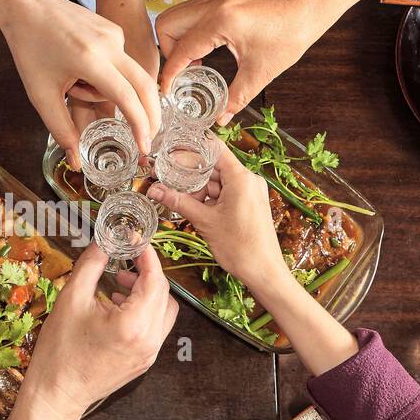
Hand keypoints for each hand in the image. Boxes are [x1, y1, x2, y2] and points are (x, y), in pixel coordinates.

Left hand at [0, 0, 161, 162]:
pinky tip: (79, 68)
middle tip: (148, 140)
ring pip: (128, 76)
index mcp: (90, 59)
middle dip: (150, 115)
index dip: (139, 125)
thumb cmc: (30, 47)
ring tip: (73, 86)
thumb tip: (75, 161)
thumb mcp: (40, 94)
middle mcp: (109, 43)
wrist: (28, 2)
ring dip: (110, 93)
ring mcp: (115, 34)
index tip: (145, 146)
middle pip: (144, 85)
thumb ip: (61, 129)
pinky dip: (106, 76)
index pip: (126, 97)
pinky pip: (120, 63)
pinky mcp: (115, 30)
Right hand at [18, 243, 177, 419]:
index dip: (146, 255)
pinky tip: (116, 309)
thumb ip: (92, 264)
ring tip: (118, 286)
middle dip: (146, 273)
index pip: (154, 279)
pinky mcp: (144, 362)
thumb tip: (105, 241)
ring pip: (164, 311)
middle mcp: (149, 340)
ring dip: (147, 293)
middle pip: (163, 294)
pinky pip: (155, 328)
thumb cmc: (59, 351)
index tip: (135, 240)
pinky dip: (144, 312)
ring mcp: (149, 354)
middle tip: (123, 262)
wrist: (56, 394)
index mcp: (134, 324)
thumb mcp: (71, 298)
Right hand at [146, 142, 290, 298]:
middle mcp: (249, 180)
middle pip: (214, 167)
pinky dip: (210, 199)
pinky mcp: (250, 203)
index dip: (191, 149)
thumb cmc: (240, 247)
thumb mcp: (204, 222)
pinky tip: (195, 210)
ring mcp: (251, 192)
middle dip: (191, 176)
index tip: (172, 153)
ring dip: (199, 190)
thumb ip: (178, 202)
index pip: (214, 149)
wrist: (263, 271)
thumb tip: (155, 190)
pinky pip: (226, 193)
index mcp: (241, 178)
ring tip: (180, 202)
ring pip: (218, 182)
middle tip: (167, 182)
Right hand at [155, 0, 321, 121]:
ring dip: (176, 41)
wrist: (307, 4)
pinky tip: (205, 51)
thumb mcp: (261, 71)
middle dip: (167, 52)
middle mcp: (211, 6)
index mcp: (218, 22)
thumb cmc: (289, 32)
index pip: (178, 50)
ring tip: (194, 64)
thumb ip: (236, 97)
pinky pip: (189, 14)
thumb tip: (221, 119)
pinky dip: (187, 32)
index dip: (169, 75)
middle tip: (183, 73)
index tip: (167, 92)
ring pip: (175, 16)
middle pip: (166, 25)